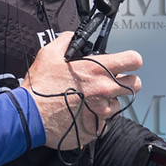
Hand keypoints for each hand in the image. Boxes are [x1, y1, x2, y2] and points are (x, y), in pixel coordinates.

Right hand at [21, 32, 142, 149]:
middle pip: (135, 84)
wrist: (31, 116)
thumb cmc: (40, 88)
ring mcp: (103, 111)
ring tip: (90, 101)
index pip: (133, 60)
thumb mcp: (49, 54)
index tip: (127, 63)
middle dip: (126, 82)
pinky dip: (98, 119)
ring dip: (108, 102)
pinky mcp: (97, 128)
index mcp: (97, 70)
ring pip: (119, 104)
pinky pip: (106, 122)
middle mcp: (105, 90)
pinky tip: (84, 114)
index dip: (131, 60)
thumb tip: (71, 37)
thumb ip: (65, 41)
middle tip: (111, 83)